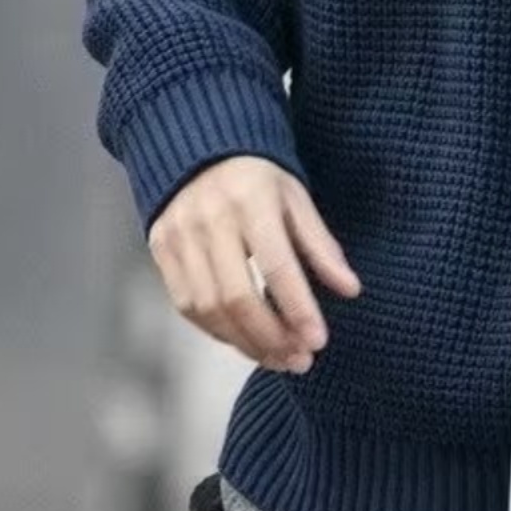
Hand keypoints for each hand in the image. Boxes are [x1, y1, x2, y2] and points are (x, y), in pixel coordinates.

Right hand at [146, 156, 360, 372]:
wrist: (199, 149)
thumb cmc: (258, 178)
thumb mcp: (296, 199)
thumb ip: (320, 246)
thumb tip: (351, 290)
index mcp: (251, 200)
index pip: (276, 264)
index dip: (297, 308)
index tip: (319, 341)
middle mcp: (210, 219)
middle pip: (237, 296)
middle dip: (271, 337)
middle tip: (300, 360)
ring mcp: (179, 235)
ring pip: (208, 308)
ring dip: (245, 343)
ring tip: (278, 358)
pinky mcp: (160, 249)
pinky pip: (187, 305)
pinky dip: (217, 331)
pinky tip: (246, 341)